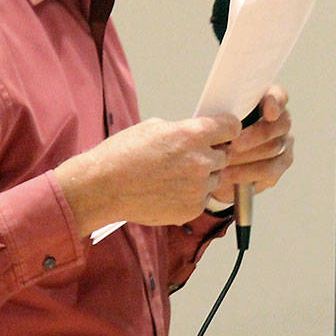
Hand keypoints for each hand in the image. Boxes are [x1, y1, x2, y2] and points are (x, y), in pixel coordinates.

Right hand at [55, 113, 242, 234]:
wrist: (103, 188)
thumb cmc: (123, 155)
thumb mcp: (154, 128)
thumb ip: (184, 130)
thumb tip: (198, 134)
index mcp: (193, 135)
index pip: (232, 127)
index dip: (226, 129)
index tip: (223, 133)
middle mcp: (201, 161)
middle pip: (225, 155)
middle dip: (211, 154)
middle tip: (187, 157)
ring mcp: (198, 188)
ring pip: (215, 178)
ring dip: (202, 176)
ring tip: (173, 176)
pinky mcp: (193, 208)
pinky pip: (203, 198)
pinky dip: (191, 195)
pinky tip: (169, 191)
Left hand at [209, 85, 293, 204]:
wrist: (210, 156)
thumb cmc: (213, 131)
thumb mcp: (214, 118)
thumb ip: (224, 114)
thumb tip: (223, 119)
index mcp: (268, 100)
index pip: (279, 96)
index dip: (275, 103)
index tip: (269, 113)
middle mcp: (282, 120)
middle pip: (279, 125)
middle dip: (256, 136)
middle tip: (234, 145)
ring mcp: (284, 143)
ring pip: (274, 150)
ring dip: (248, 157)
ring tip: (225, 163)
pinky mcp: (279, 165)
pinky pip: (270, 172)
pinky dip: (247, 174)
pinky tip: (229, 176)